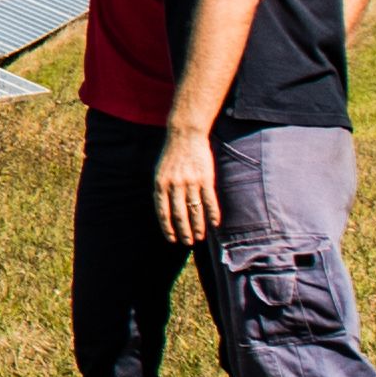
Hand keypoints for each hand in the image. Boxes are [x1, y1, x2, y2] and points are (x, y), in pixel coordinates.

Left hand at [154, 128, 219, 245]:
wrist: (185, 135)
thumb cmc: (172, 156)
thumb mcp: (160, 172)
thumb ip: (163, 190)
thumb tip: (165, 211)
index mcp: (160, 184)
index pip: (162, 211)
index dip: (167, 227)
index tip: (172, 239)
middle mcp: (174, 185)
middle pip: (179, 214)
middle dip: (183, 231)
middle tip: (188, 242)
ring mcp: (190, 182)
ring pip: (195, 210)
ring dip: (198, 226)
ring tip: (200, 237)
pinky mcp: (205, 178)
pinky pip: (210, 200)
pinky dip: (213, 213)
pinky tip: (215, 224)